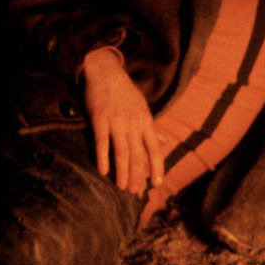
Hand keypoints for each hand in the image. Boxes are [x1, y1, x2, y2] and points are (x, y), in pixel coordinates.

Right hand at [82, 47, 163, 194]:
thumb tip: (165, 141)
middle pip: (138, 154)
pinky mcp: (99, 118)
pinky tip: (103, 171)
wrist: (106, 72)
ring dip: (123, 171)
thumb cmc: (125, 92)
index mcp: (146, 121)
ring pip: (122, 151)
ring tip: (122, 187)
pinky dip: (103, 157)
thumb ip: (152, 128)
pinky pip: (102, 141)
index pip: (155, 148)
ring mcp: (117, 121)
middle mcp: (134, 123)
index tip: (157, 183)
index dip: (157, 166)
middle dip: (138, 175)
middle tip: (135, 192)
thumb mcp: (143, 108)